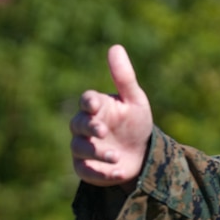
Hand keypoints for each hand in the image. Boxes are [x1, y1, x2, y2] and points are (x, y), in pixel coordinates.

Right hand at [70, 45, 152, 187]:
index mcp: (97, 107)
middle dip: (89, 127)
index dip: (89, 103)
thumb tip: (115, 47)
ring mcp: (83, 147)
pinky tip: (117, 172)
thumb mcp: (135, 101)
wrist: (142, 154)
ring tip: (116, 156)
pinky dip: (100, 172)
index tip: (95, 105)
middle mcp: (85, 126)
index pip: (87, 101)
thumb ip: (124, 77)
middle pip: (78, 124)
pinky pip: (86, 170)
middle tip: (102, 131)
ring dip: (97, 152)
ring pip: (80, 148)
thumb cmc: (136, 123)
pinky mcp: (86, 167)